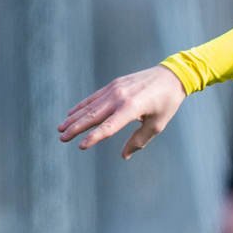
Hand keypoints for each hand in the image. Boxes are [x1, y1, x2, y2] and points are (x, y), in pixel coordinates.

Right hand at [57, 65, 186, 157]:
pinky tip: (72, 113)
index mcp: (132, 108)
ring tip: (61, 128)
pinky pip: (94, 97)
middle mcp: (119, 97)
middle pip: (93, 115)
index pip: (109, 126)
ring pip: (90, 106)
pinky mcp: (114, 85)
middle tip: (62, 138)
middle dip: (76, 128)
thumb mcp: (158, 124)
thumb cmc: (167, 103)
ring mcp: (115, 89)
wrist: (171, 76)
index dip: (95, 137)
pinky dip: (82, 105)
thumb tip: (124, 156)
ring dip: (74, 117)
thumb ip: (139, 140)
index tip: (81, 146)